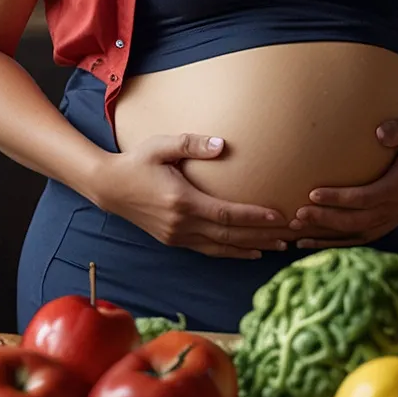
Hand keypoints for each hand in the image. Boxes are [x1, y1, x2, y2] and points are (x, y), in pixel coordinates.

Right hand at [94, 133, 293, 258]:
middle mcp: (181, 224)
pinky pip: (208, 250)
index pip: (226, 214)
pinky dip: (230, 252)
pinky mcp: (173, 240)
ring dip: (250, 247)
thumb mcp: (161, 145)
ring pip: (221, 248)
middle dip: (261, 236)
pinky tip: (247, 250)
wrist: (108, 186)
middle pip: (229, 236)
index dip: (254, 217)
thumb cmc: (136, 161)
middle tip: (288, 235)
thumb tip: (223, 144)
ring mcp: (177, 236)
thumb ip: (192, 144)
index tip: (278, 217)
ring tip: (276, 246)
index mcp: (182, 201)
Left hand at [290, 117, 397, 249]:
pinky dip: (332, 244)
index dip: (339, 198)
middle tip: (297, 215)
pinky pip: (356, 239)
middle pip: (355, 221)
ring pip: (353, 235)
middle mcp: (393, 209)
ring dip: (324, 236)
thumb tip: (380, 132)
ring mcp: (388, 220)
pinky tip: (307, 243)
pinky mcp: (383, 224)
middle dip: (325, 220)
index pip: (365, 198)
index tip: (312, 193)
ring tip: (294, 234)